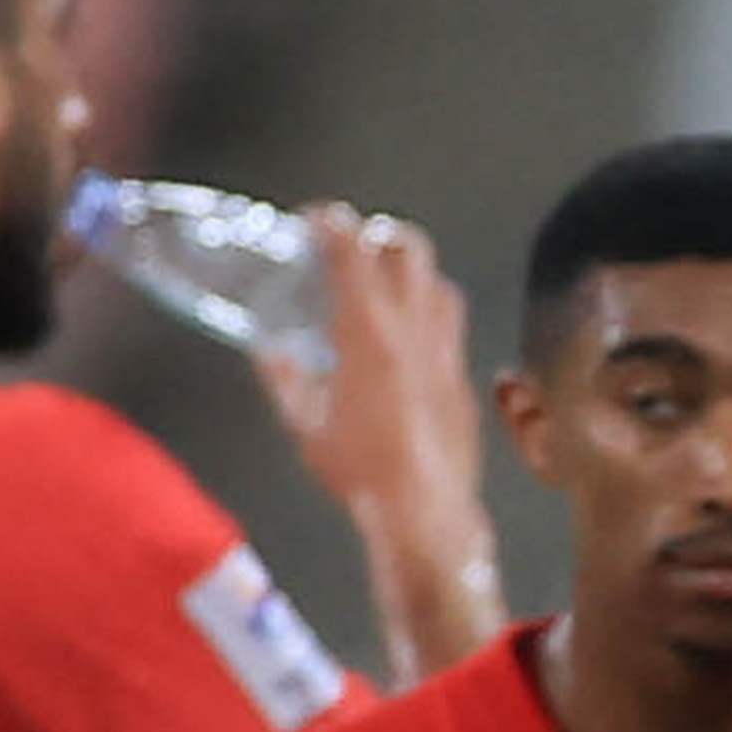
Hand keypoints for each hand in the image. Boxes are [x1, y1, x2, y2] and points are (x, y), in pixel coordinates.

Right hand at [257, 205, 501, 664]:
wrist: (425, 511)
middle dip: (377, 234)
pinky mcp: (462, 377)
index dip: (331, 221)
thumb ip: (285, 378)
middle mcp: (412, 327)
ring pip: (437, 280)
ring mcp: (445, 349)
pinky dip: (429, 312)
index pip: (351, 246)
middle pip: (405, 245)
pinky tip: (411, 337)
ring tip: (386, 286)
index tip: (316, 219)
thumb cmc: (359, 471)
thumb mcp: (306, 424)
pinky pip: (451, 324)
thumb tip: (269, 350)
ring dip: (411, 271)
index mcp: (366, 329)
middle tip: (354, 247)